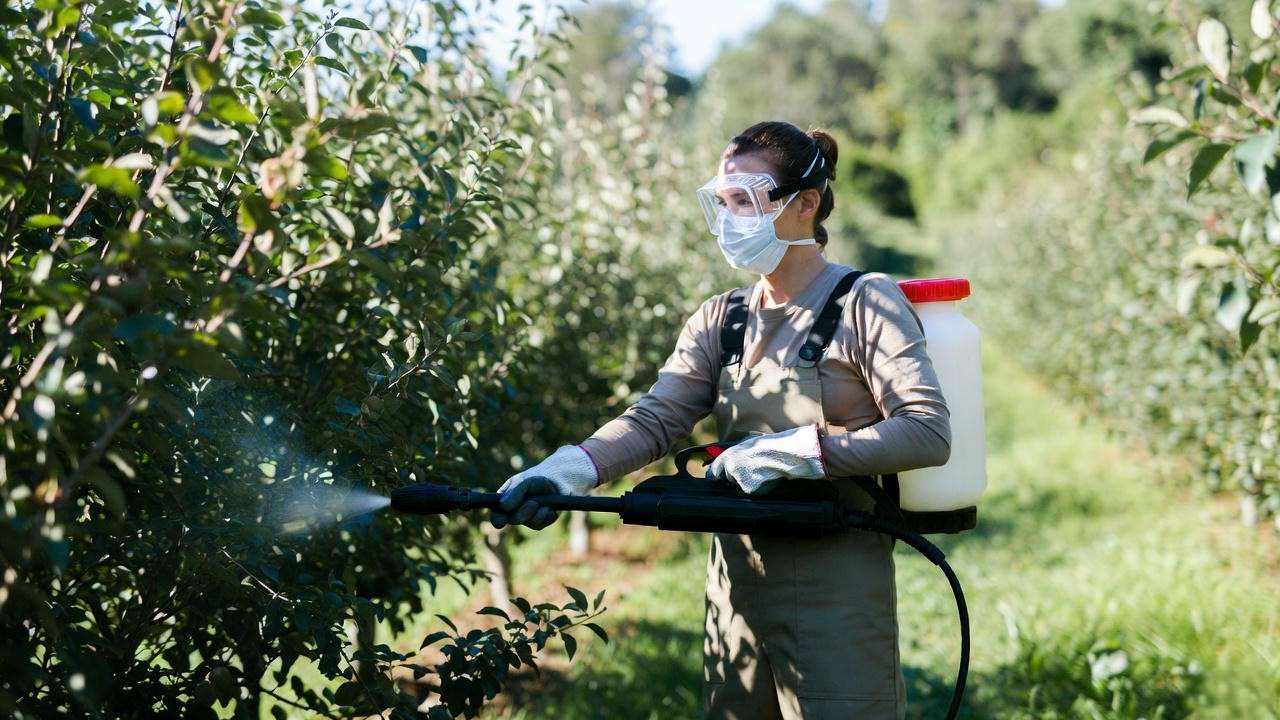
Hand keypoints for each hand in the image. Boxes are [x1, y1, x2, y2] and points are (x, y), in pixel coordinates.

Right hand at [490, 445, 597, 529]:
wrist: (559, 480)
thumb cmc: (538, 478)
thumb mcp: (524, 482)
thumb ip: (514, 493)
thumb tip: (503, 507)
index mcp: (506, 500)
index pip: (497, 513)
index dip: (497, 519)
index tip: (500, 522)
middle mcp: (515, 511)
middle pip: (512, 520)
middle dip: (522, 512)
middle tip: (532, 503)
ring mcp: (528, 517)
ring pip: (528, 522)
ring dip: (536, 512)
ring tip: (540, 502)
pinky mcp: (541, 522)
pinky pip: (540, 524)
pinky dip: (545, 514)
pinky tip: (548, 507)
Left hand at [708, 425, 825, 494]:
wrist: (783, 452)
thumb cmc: (768, 446)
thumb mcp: (748, 444)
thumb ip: (736, 454)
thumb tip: (729, 464)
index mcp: (728, 454)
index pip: (715, 470)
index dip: (716, 474)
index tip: (716, 478)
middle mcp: (729, 466)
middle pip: (728, 478)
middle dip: (736, 477)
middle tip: (751, 471)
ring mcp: (738, 478)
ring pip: (740, 485)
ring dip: (748, 482)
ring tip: (761, 471)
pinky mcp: (748, 487)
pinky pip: (751, 490)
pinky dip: (757, 487)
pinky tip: (765, 478)